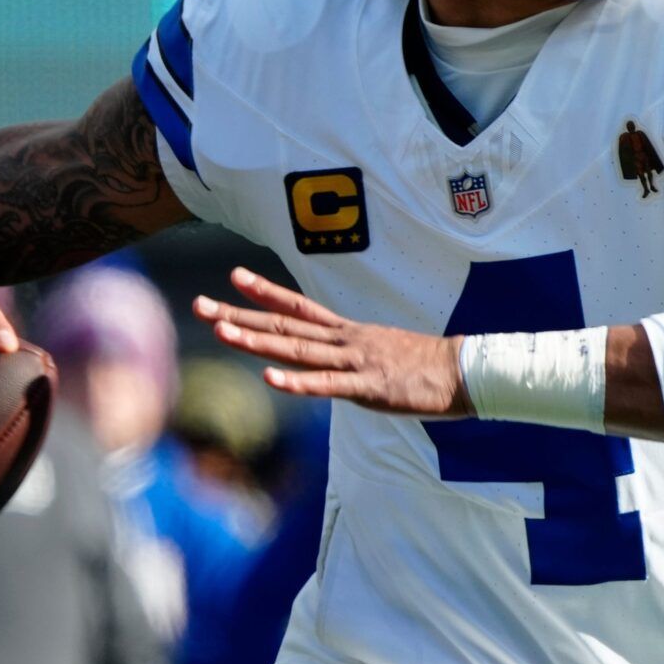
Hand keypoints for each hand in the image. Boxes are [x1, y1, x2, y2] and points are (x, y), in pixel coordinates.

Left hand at [195, 267, 472, 416]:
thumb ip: (350, 353)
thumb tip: (328, 358)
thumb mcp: (381, 351)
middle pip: (285, 325)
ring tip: (222, 333)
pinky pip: (328, 385)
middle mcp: (345, 340)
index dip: (264, 292)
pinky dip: (298, 382)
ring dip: (258, 342)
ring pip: (298, 350)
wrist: (464, 372)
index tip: (232, 277)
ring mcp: (355, 361)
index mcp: (348, 332)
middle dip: (239, 315)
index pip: (299, 306)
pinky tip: (271, 379)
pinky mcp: (368, 387)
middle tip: (199, 305)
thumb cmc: (425, 365)